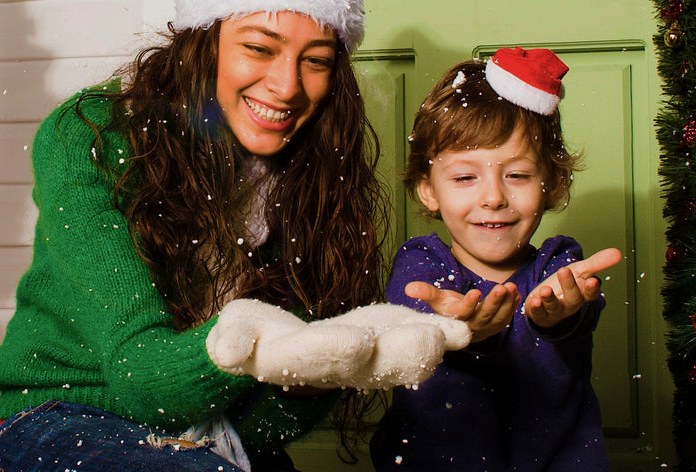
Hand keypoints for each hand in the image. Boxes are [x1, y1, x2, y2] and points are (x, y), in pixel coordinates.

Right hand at [206, 298, 469, 390]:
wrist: (273, 350)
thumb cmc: (249, 338)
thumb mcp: (233, 334)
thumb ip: (234, 341)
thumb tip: (229, 346)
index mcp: (300, 361)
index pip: (319, 357)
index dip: (338, 350)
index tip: (358, 340)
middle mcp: (341, 366)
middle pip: (374, 367)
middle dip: (402, 354)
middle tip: (427, 340)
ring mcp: (369, 356)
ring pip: (403, 358)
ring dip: (429, 346)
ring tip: (454, 333)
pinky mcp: (387, 338)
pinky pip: (418, 339)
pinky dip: (442, 334)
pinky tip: (466, 328)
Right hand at [404, 280, 518, 341]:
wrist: (462, 326)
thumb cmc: (449, 309)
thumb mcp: (438, 301)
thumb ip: (426, 293)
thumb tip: (409, 288)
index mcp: (459, 320)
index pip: (465, 313)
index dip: (470, 304)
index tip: (475, 292)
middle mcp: (474, 326)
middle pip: (486, 315)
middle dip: (494, 301)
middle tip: (501, 287)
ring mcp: (488, 327)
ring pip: (499, 316)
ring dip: (507, 302)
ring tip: (512, 286)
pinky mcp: (498, 325)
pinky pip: (507, 316)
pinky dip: (512, 305)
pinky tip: (516, 292)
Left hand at [522, 247, 621, 329]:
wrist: (547, 305)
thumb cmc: (565, 286)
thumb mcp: (581, 272)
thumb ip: (597, 263)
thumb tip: (618, 253)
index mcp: (581, 293)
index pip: (589, 293)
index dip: (591, 289)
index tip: (593, 281)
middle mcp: (569, 303)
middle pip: (572, 298)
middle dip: (569, 286)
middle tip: (564, 271)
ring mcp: (554, 310)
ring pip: (554, 306)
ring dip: (549, 298)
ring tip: (545, 289)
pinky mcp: (538, 313)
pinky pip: (537, 312)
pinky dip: (536, 307)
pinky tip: (534, 300)